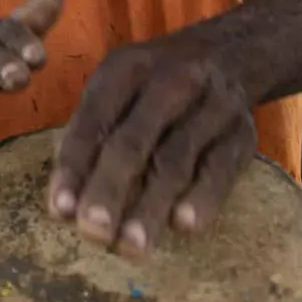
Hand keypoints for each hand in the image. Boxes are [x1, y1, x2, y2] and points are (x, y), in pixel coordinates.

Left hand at [47, 37, 257, 257]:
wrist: (228, 55)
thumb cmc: (153, 86)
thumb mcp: (117, 90)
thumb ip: (90, 137)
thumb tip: (64, 205)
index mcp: (126, 69)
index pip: (94, 119)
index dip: (74, 165)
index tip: (60, 210)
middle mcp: (170, 82)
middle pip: (134, 141)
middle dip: (110, 189)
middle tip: (92, 233)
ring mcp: (210, 106)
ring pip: (176, 161)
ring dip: (151, 207)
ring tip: (131, 246)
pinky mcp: (242, 134)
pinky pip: (221, 169)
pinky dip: (203, 198)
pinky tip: (184, 226)